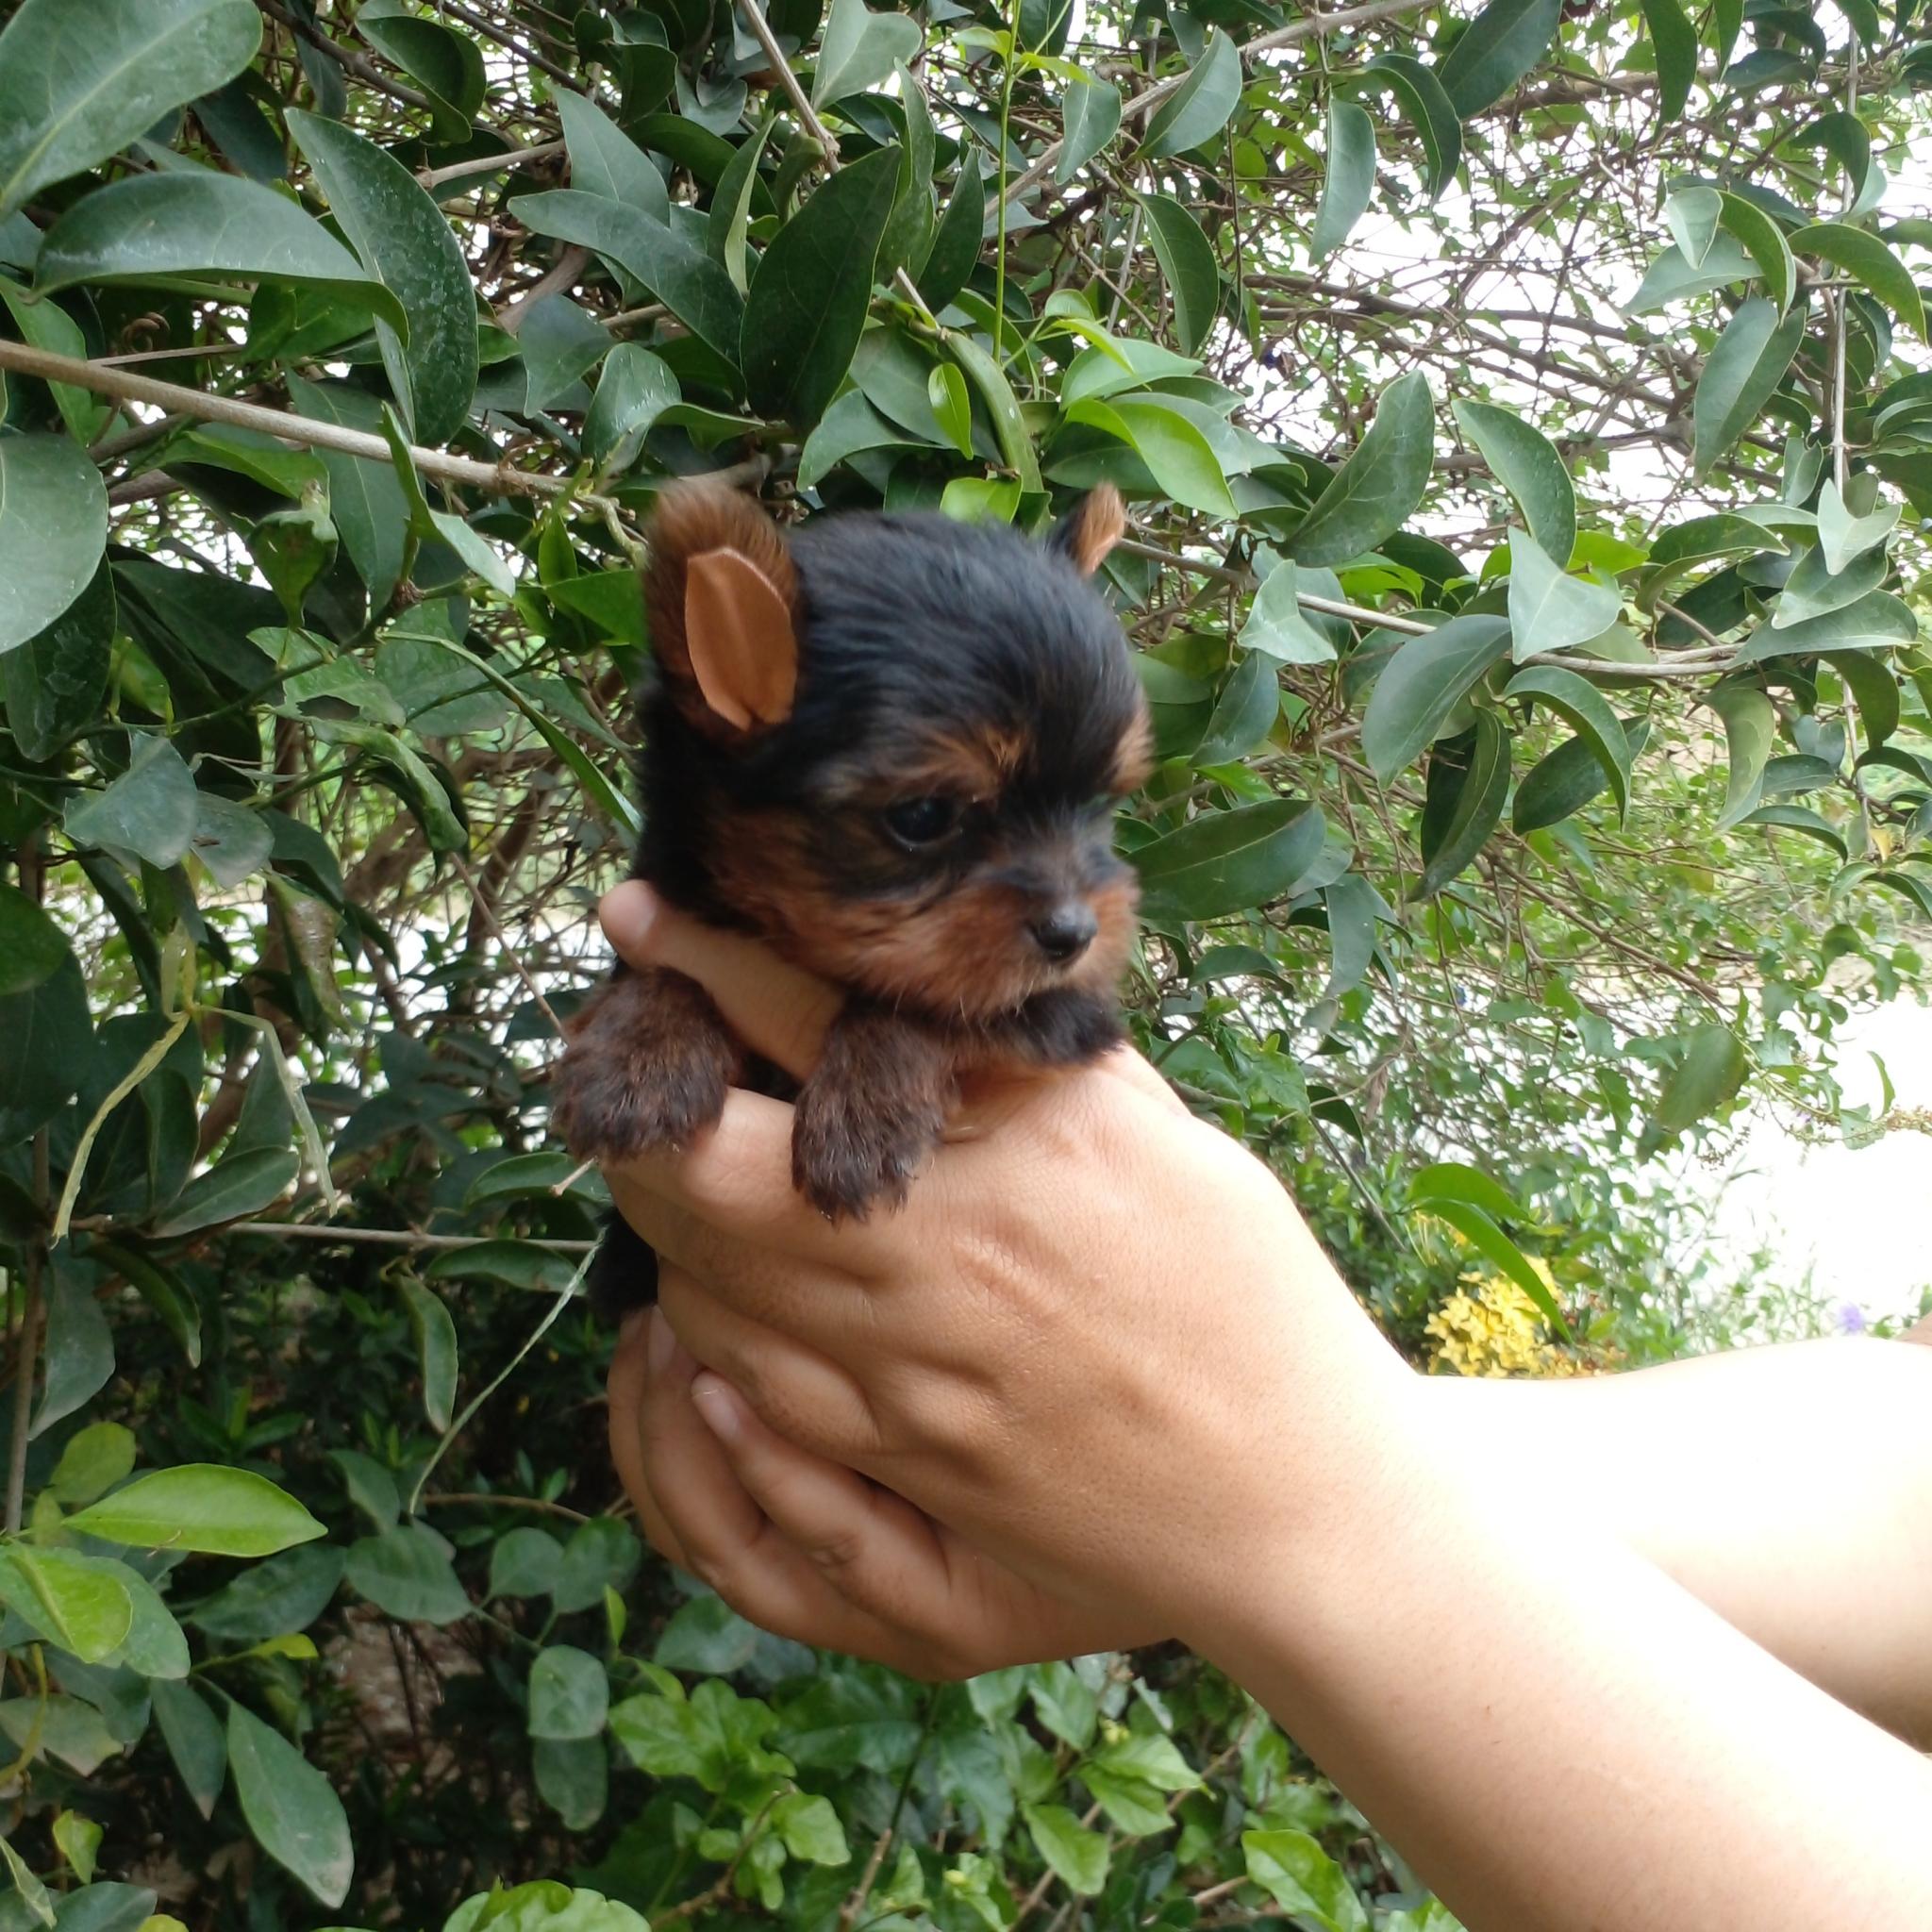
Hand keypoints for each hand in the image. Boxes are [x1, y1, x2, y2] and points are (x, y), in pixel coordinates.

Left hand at [595, 882, 1412, 1641]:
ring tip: (665, 1160)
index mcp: (1019, 1153)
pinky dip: (705, 1321)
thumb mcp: (1170, 1141)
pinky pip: (744, 1385)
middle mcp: (941, 1263)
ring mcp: (905, 1379)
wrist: (1294, 1508)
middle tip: (632, 1060)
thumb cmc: (1253, 1306)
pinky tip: (713, 1284)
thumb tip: (956, 994)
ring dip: (663, 1214)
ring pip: (701, 1285)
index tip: (636, 915)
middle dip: (644, 1105)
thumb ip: (1045, 1066)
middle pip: (708, 1175)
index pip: (818, 1033)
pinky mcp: (894, 1462)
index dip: (707, 961)